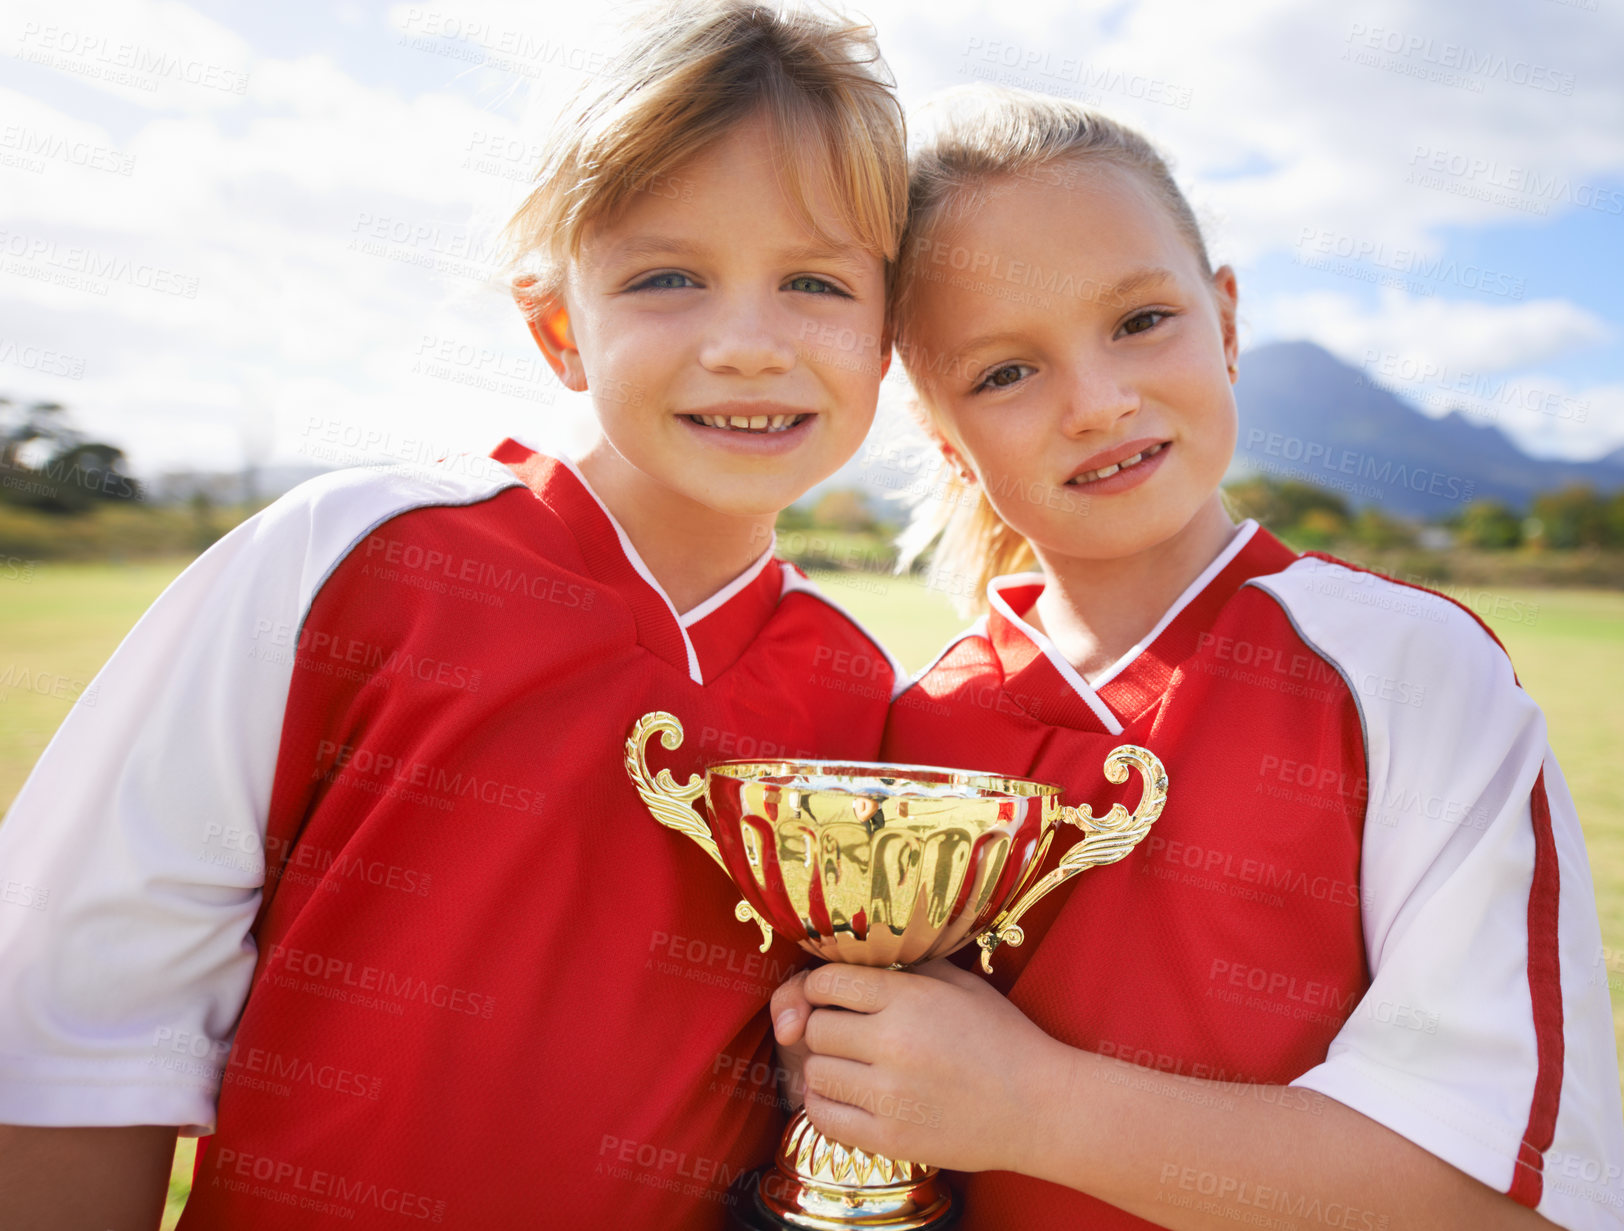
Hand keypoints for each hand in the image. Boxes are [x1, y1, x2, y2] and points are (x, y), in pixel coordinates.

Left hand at [772, 959, 1067, 1172]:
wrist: (1040, 1108)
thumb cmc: (1001, 1038)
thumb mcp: (960, 983)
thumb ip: (907, 965)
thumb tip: (856, 953)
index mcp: (911, 998)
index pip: (827, 983)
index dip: (819, 987)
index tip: (829, 995)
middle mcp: (895, 1043)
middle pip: (815, 1029)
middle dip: (823, 1027)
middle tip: (845, 1033)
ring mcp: (890, 1096)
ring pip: (814, 1073)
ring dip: (825, 1068)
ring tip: (850, 1067)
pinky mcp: (889, 1139)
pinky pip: (823, 1117)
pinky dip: (825, 1105)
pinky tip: (848, 1097)